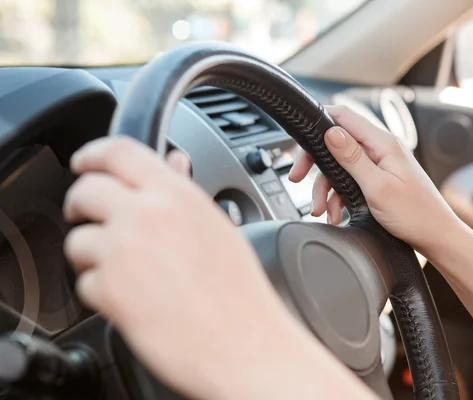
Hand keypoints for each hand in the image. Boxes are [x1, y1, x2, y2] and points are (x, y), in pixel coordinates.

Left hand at [63, 137, 338, 398]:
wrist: (243, 344)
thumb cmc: (240, 293)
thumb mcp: (218, 228)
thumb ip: (185, 192)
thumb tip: (172, 163)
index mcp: (177, 196)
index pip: (119, 151)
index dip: (93, 154)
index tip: (84, 164)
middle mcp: (146, 215)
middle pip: (85, 191)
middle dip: (81, 206)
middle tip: (92, 220)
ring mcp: (123, 251)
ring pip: (77, 239)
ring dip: (91, 255)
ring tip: (125, 273)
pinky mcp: (109, 290)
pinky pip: (84, 282)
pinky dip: (101, 292)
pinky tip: (133, 299)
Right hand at [289, 106, 460, 255]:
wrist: (436, 237)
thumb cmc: (415, 214)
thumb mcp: (377, 186)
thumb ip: (352, 158)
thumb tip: (331, 133)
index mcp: (383, 143)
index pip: (344, 117)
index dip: (319, 124)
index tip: (301, 142)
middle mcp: (381, 149)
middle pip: (337, 143)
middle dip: (316, 164)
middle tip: (298, 178)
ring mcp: (380, 165)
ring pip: (340, 167)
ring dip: (326, 188)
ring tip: (322, 210)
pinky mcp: (379, 180)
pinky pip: (350, 181)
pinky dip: (339, 197)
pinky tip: (335, 214)